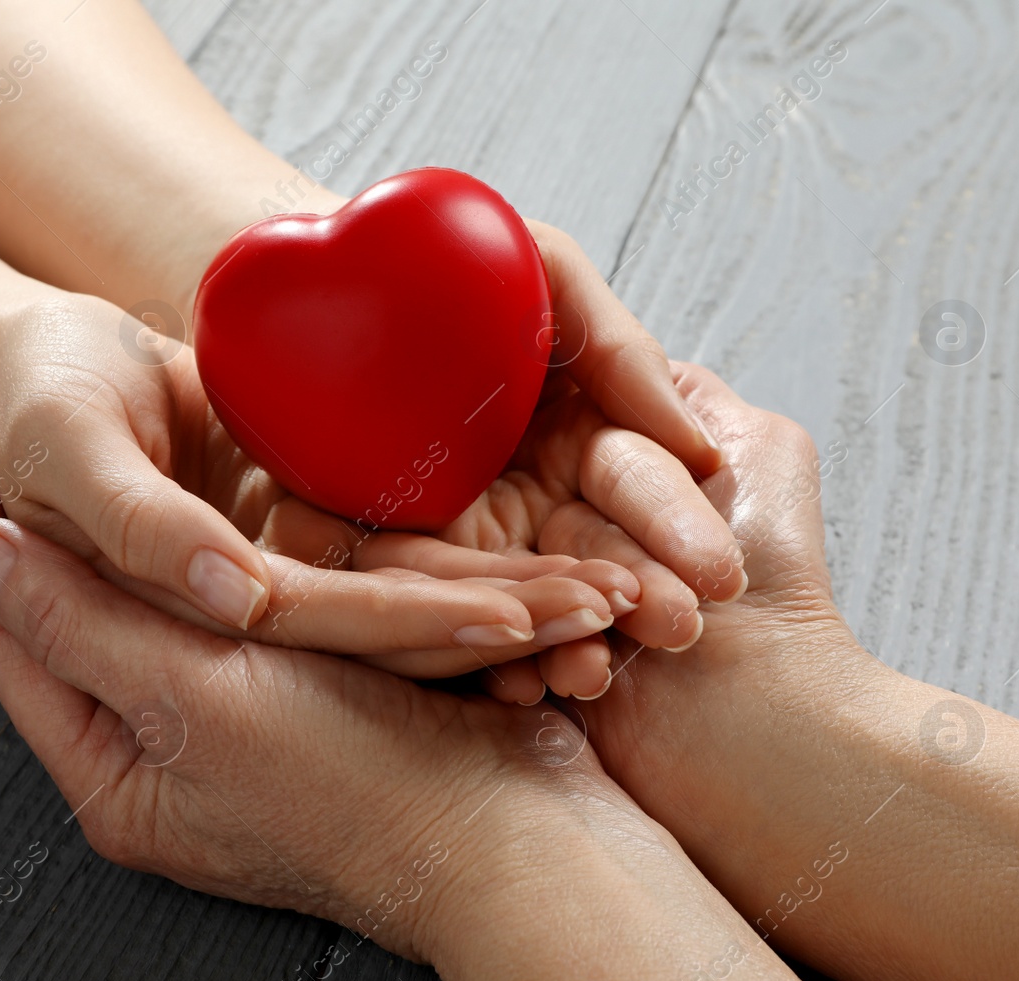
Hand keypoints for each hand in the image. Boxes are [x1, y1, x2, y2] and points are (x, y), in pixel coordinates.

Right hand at [0, 293, 627, 675]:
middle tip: (617, 613)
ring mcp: (289, 582)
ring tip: (616, 600)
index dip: (420, 627)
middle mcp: (255, 618)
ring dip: (512, 605)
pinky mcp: (307, 541)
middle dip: (504, 628)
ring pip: (414, 606)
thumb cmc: (35, 406)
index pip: (328, 630)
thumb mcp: (66, 457)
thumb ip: (138, 530)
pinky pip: (404, 560)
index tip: (522, 621)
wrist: (42, 372)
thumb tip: (235, 592)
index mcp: (197, 614)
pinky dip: (477, 567)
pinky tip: (558, 571)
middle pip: (393, 633)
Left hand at [0, 402, 877, 980]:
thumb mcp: (195, 699)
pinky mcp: (311, 695)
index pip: (14, 629)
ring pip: (161, 602)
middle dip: (45, 520)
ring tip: (83, 440)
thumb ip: (85, 622)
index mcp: (116, 768)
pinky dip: (210, 552)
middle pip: (79, 612)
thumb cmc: (357, 786)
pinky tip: (198, 488)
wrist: (521, 843)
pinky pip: (241, 612)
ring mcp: (240, 721)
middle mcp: (166, 749)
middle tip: (2, 425)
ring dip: (125, 529)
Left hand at [270, 222, 745, 701]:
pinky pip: (406, 609)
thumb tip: (701, 455)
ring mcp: (445, 539)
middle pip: (580, 565)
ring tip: (587, 673)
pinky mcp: (362, 558)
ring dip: (554, 643)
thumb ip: (622, 354)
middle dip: (630, 605)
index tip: (716, 575)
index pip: (633, 499)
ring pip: (504, 603)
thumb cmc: (439, 259)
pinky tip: (505, 682)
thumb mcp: (548, 276)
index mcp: (572, 445)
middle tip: (673, 632)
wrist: (303, 276)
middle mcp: (519, 504)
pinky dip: (454, 644)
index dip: (672, 533)